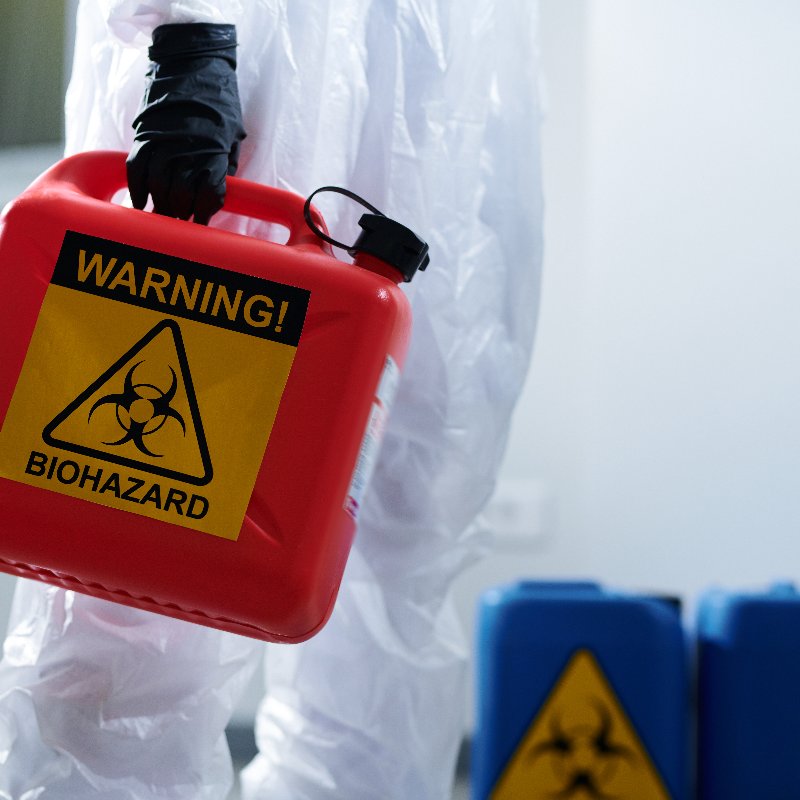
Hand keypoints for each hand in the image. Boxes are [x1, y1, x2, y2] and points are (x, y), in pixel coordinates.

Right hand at [127, 23, 245, 224]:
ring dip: (158, 205)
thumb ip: (224, 165)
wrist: (193, 63)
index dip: (203, 213)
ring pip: (156, 186)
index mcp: (214, 151)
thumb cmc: (219, 102)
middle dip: (179, 213)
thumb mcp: (232, 135)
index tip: (200, 223)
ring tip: (161, 215)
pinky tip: (141, 203)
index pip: (208, 194)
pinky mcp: (144, 134)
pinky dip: (136, 189)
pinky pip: (135, 168)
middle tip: (178, 222)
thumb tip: (215, 195)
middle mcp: (188, 149)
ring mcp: (163, 141)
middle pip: (180, 195)